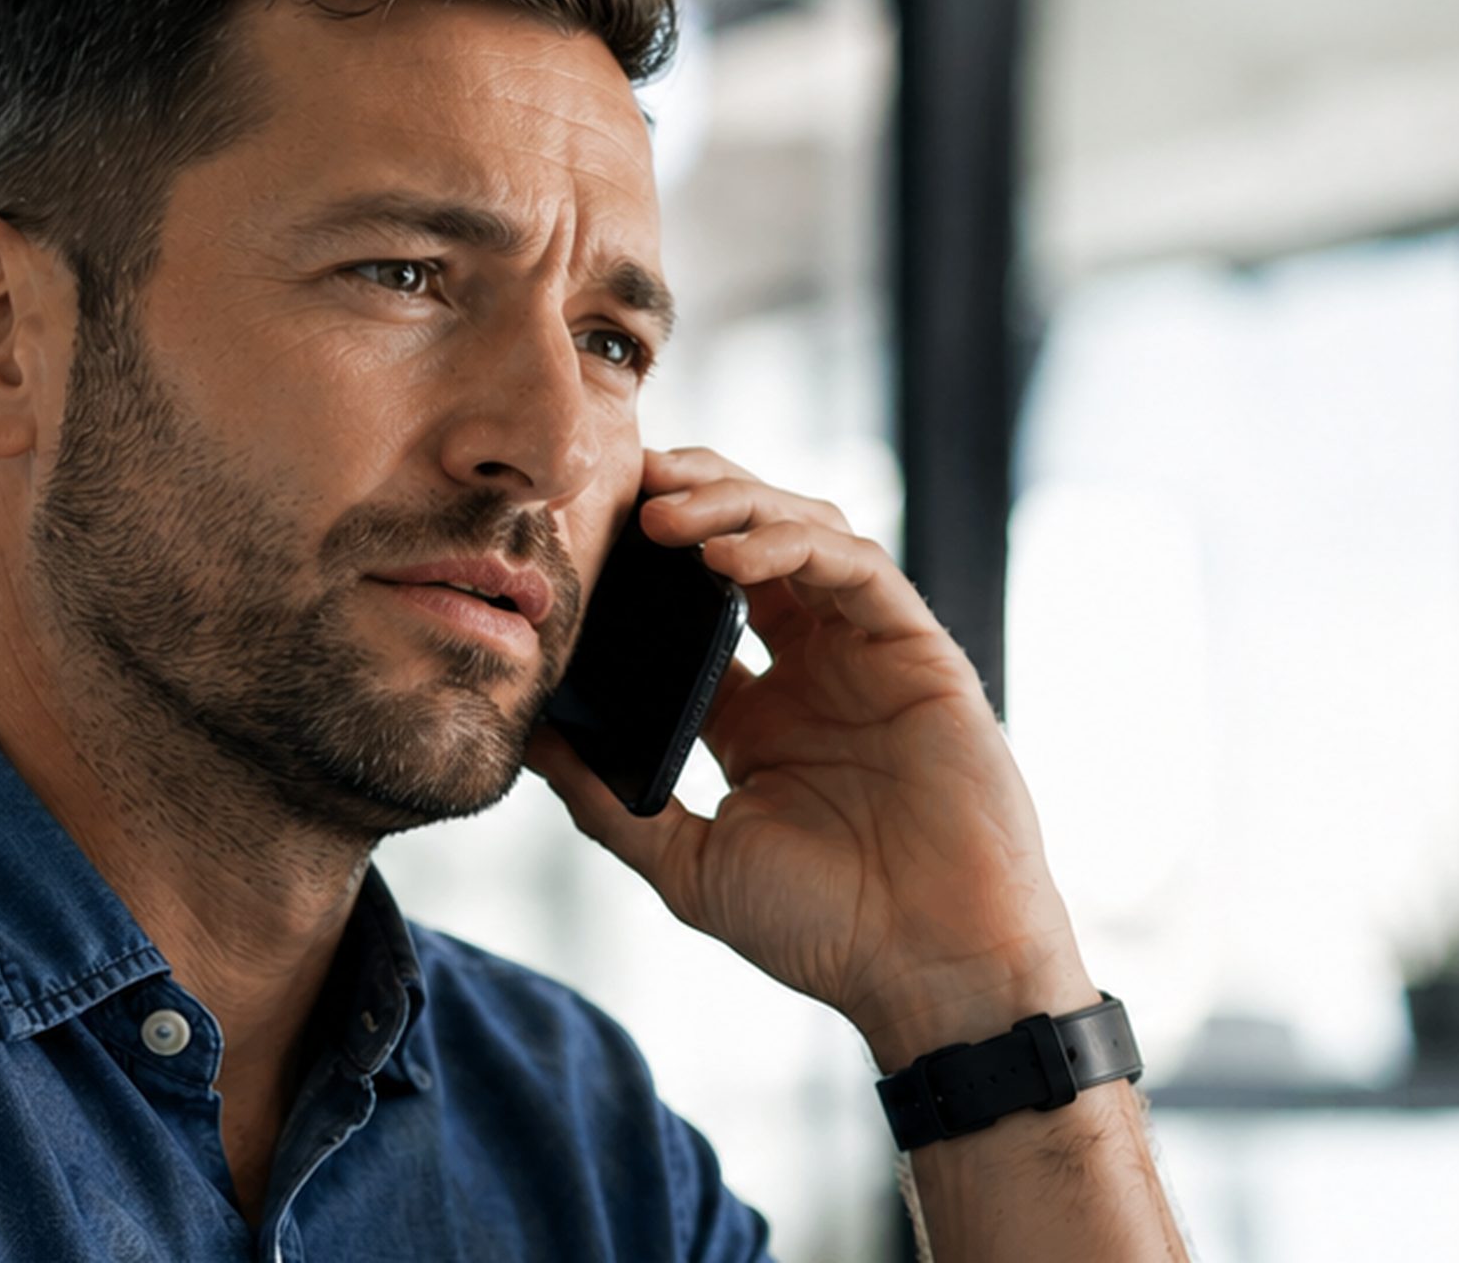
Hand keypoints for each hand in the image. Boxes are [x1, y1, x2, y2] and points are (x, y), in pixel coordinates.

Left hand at [527, 446, 1097, 1068]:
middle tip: (626, 484)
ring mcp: (868, 657)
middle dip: (690, 500)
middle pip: (749, 544)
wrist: (932, 974)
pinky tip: (730, 556)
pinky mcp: (920, 654)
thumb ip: (610, 802)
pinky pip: (856, 570)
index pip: (693, 606)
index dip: (643, 562)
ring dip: (733, 509)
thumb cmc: (824, 930)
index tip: (581, 533)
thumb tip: (527, 741)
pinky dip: (793, 546)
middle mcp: (813, 671)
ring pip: (803, 534)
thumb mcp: (688, 862)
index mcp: (757, 715)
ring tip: (663, 513)